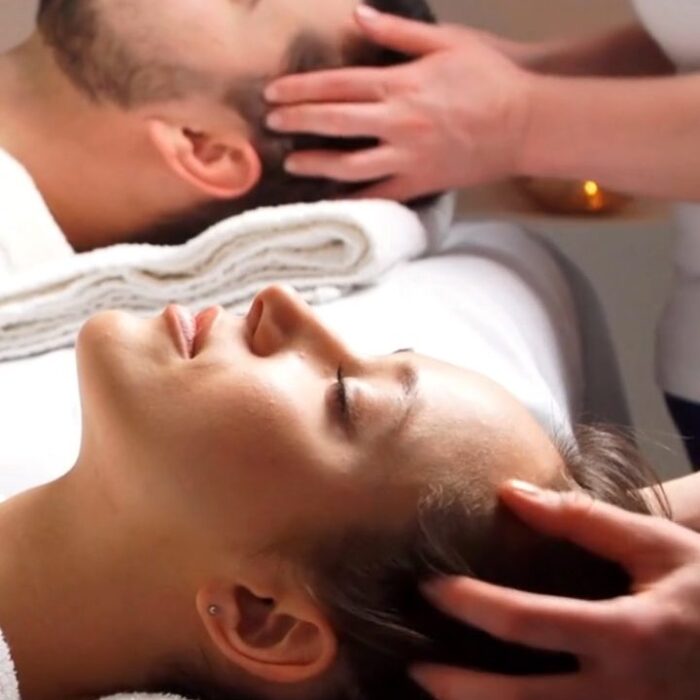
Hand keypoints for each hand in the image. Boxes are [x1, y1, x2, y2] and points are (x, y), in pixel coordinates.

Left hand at [265, 7, 532, 200]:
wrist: (527, 123)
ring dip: (316, 164)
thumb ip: (398, 30)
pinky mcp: (421, 182)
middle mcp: (397, 122)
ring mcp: (408, 156)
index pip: (337, 85)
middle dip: (297, 123)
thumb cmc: (492, 79)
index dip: (301, 90)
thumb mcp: (447, 41)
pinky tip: (332, 200)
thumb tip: (358, 15)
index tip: (274, 94)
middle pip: (334, 123)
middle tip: (271, 125)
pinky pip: (380, 195)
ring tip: (292, 163)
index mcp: (400, 85)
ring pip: (350, 164)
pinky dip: (354, 199)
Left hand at [412, 480, 699, 699]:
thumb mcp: (656, 547)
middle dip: (461, 691)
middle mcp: (625, 695)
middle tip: (418, 668)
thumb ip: (583, 521)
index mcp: (627, 635)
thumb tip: (512, 493)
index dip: (470, 604)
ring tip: (445, 698)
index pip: (526, 622)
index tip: (431, 588)